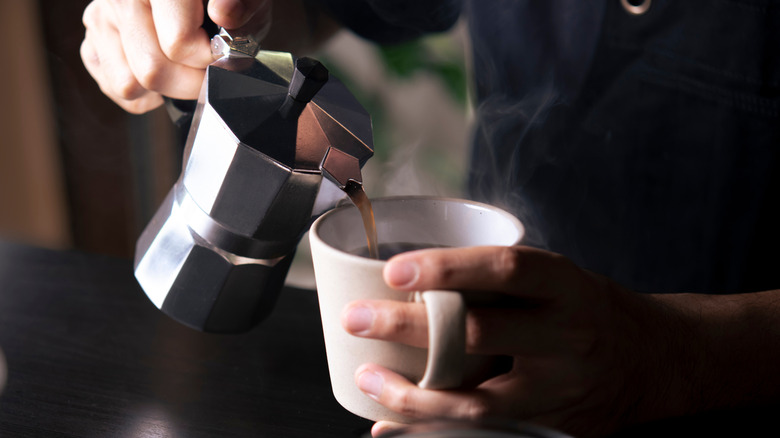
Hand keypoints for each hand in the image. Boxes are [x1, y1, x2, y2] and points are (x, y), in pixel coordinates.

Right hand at [80, 0, 271, 112]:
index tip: (223, 55)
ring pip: (130, 84)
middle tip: (208, 69)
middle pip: (152, 70)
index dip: (209, 59)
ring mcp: (101, 19)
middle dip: (190, 82)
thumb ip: (241, 4)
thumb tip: (225, 13)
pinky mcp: (92, 42)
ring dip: (167, 89)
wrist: (194, 2)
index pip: (178, 42)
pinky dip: (145, 93)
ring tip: (186, 68)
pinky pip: (116, 88)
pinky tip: (166, 71)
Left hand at [341, 246, 694, 436]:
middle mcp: (565, 336)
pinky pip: (483, 429)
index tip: (393, 270)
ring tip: (367, 376)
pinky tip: (390, 425)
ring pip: (477, 399)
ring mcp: (558, 387)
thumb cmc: (586, 310)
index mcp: (565, 286)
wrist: (652, 363)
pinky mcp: (549, 424)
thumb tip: (411, 276)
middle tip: (356, 318)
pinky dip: (432, 428)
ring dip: (412, 393)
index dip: (448, 268)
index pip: (505, 269)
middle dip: (409, 328)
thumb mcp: (557, 279)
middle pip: (480, 334)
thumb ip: (500, 279)